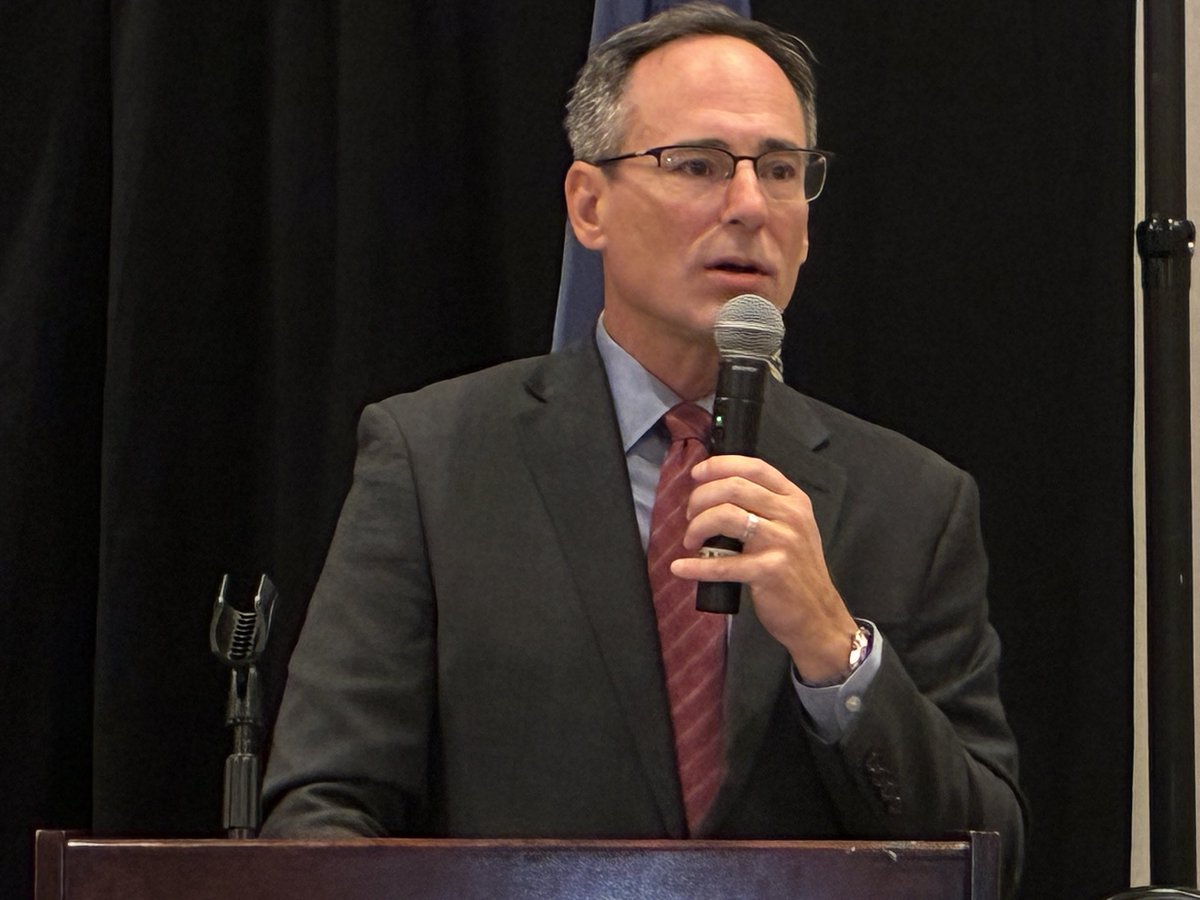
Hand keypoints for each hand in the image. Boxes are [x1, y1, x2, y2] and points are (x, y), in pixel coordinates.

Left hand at [669, 454, 858, 683]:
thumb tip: (716, 492)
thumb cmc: (796, 570)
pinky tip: (680, 567)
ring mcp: (782, 542)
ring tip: (691, 541)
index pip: (754, 467)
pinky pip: (723, 564)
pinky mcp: (770, 571)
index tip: (696, 475)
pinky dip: (696, 566)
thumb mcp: (791, 528)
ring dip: (697, 526)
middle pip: (733, 487)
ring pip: (726, 516)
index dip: (720, 465)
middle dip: (701, 498)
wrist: (817, 615)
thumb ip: (764, 506)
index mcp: (794, 499)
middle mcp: (790, 515)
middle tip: (690, 516)